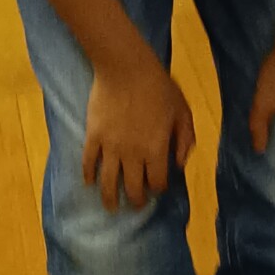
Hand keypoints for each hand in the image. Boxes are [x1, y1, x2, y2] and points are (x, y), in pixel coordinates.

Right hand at [81, 56, 194, 211]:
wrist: (125, 68)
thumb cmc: (158, 87)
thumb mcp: (182, 111)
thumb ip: (185, 140)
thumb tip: (180, 165)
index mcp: (156, 150)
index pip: (157, 182)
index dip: (158, 188)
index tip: (157, 187)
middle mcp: (132, 154)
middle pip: (132, 188)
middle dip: (136, 200)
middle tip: (136, 204)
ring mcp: (110, 147)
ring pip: (108, 182)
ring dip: (110, 198)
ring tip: (111, 207)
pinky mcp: (93, 137)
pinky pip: (89, 162)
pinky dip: (88, 175)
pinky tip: (89, 183)